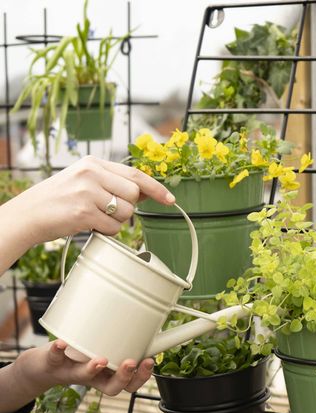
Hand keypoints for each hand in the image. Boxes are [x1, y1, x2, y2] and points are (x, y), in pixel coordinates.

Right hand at [7, 155, 174, 242]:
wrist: (29, 213)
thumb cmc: (60, 199)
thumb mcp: (85, 180)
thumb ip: (114, 182)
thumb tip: (149, 192)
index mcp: (94, 163)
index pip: (135, 175)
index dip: (156, 188)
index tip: (171, 199)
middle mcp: (92, 174)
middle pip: (134, 196)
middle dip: (127, 208)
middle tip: (107, 209)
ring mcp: (87, 193)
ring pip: (126, 213)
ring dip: (115, 221)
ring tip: (94, 216)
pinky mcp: (84, 213)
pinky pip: (113, 227)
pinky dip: (106, 231)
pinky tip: (89, 224)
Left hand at [14, 341, 154, 399]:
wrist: (43, 366)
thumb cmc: (78, 355)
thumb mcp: (102, 349)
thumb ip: (121, 341)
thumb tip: (148, 320)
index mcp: (108, 374)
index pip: (130, 383)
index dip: (141, 376)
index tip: (149, 361)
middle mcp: (92, 377)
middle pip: (112, 387)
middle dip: (124, 377)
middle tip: (131, 363)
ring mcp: (72, 371)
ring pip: (84, 376)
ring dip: (92, 369)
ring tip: (100, 360)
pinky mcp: (53, 363)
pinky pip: (55, 358)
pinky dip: (58, 351)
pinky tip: (62, 343)